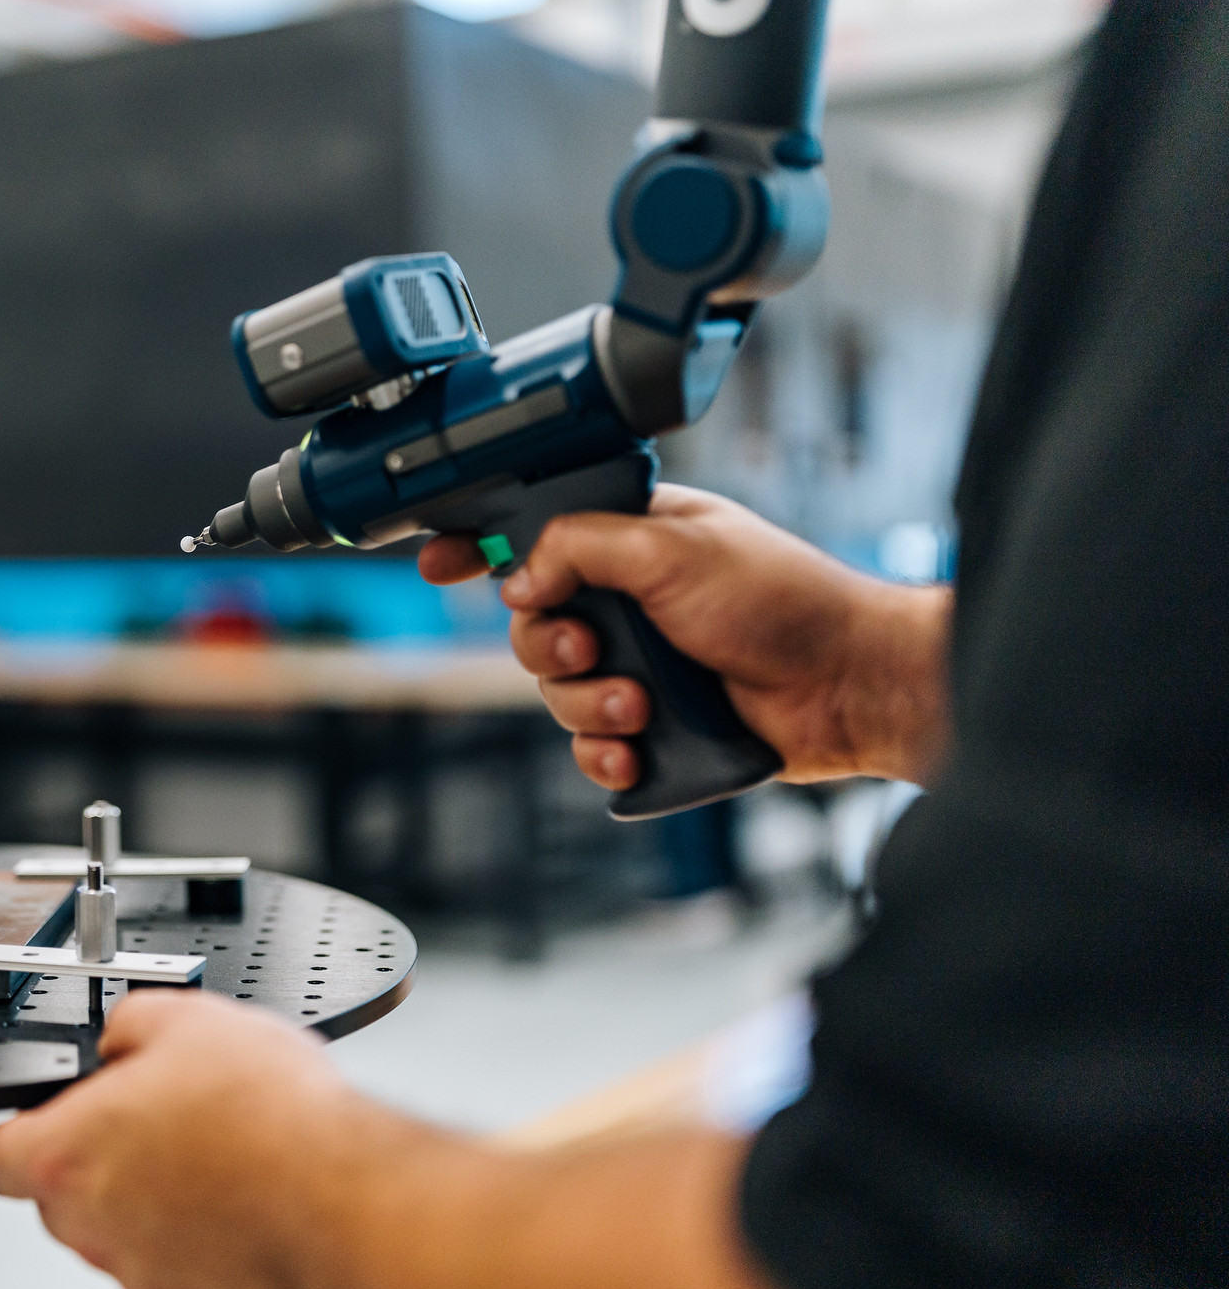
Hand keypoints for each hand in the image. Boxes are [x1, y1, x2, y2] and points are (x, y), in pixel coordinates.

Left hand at [0, 991, 403, 1288]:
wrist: (343, 1196)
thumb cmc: (269, 1118)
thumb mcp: (185, 1018)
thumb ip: (127, 1024)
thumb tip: (120, 1037)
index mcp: (68, 1155)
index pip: (0, 1155)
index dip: (26, 1125)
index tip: (57, 1108)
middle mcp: (93, 1227)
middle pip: (61, 1194)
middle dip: (98, 1155)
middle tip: (153, 1116)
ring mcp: (143, 1272)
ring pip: (121, 1229)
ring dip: (153, 1193)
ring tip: (215, 1148)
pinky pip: (176, 1257)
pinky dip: (198, 1229)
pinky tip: (242, 1189)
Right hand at [420, 485, 950, 789]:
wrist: (847, 685)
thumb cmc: (784, 599)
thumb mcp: (672, 547)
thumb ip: (580, 546)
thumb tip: (519, 577)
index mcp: (630, 540)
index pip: (535, 534)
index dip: (481, 547)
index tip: (440, 564)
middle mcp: (629, 601)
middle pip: (533, 625)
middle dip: (549, 647)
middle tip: (588, 650)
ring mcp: (641, 664)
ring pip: (559, 693)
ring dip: (588, 705)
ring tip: (639, 706)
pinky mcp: (656, 725)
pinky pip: (592, 747)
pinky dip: (604, 753)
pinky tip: (635, 753)